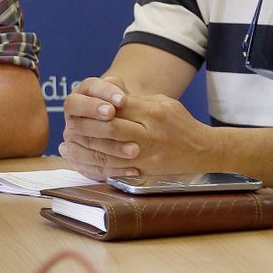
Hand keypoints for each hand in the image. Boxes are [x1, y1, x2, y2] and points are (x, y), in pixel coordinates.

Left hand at [63, 87, 217, 178]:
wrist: (206, 151)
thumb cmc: (180, 123)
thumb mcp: (163, 103)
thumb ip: (136, 101)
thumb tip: (108, 100)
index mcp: (152, 112)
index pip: (116, 107)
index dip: (95, 107)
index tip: (79, 107)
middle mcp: (149, 134)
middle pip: (110, 128)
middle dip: (85, 126)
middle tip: (68, 124)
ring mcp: (148, 155)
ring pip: (109, 151)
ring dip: (84, 148)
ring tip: (66, 143)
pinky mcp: (147, 172)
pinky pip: (116, 171)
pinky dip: (95, 167)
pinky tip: (81, 161)